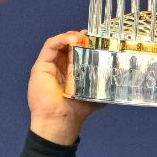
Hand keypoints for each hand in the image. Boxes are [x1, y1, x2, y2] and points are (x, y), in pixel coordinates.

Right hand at [27, 31, 100, 145]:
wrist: (60, 120)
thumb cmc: (76, 110)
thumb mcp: (94, 93)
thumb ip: (101, 83)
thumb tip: (116, 74)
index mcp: (70, 72)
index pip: (77, 52)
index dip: (87, 44)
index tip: (98, 40)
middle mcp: (59, 67)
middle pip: (68, 45)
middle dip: (80, 38)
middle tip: (92, 37)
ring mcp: (49, 65)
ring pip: (59, 43)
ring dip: (72, 36)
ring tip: (83, 38)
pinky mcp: (41, 65)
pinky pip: (50, 45)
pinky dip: (62, 39)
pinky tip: (73, 39)